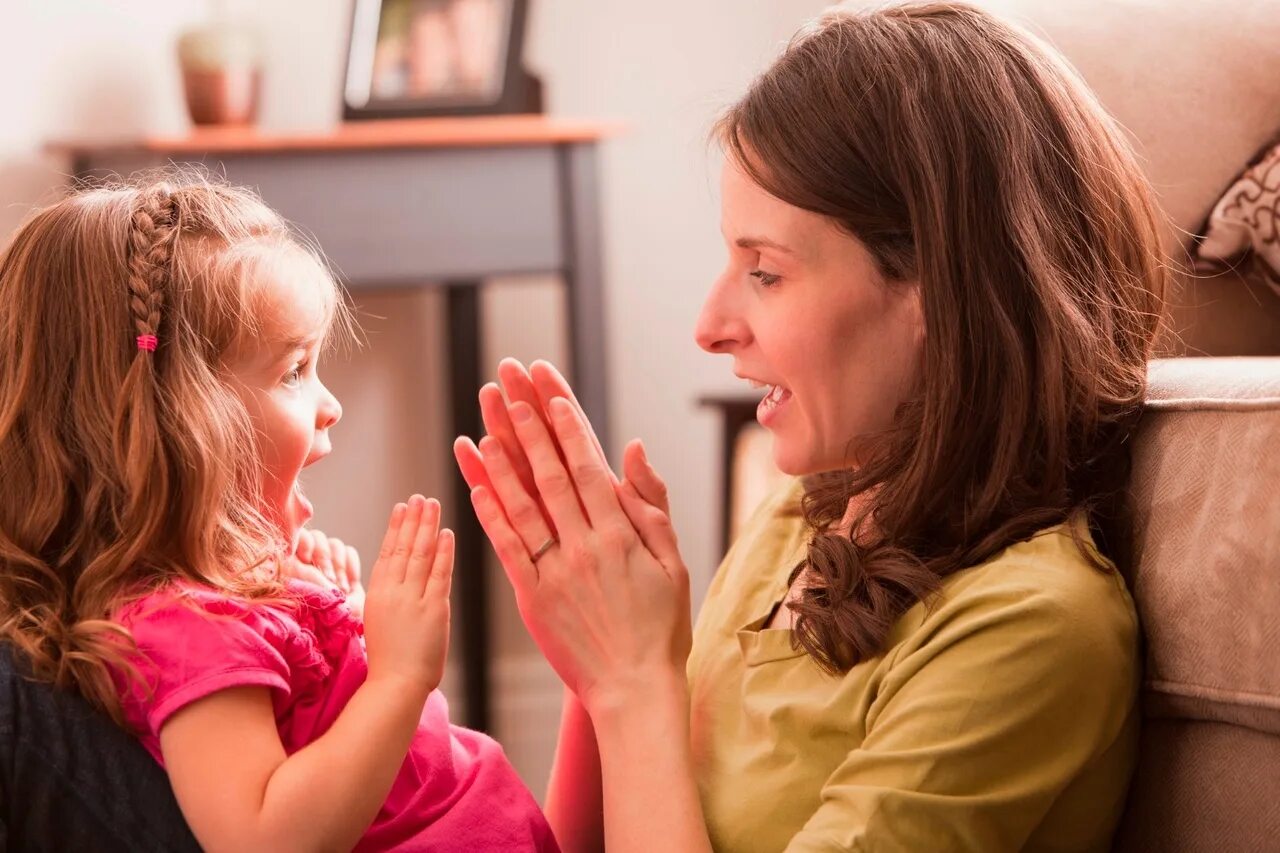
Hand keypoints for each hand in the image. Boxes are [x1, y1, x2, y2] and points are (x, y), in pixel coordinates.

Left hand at [286, 529, 366, 618]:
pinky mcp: (347, 568)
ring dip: (339, 565)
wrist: (343, 631)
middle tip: (328, 579)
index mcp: (292, 563)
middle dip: (324, 558)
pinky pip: (350, 551)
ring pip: (335, 544)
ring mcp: (329, 563)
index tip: (307, 559)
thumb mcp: (303, 587)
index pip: (298, 536)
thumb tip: (294, 545)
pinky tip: (350, 585)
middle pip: (318, 537)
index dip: (305, 543)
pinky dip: (351, 566)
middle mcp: (310, 561)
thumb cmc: (317, 615)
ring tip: (340, 588)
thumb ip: (299, 565)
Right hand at [362, 496, 454, 694]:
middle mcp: (392, 592)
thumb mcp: (378, 623)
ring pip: (420, 554)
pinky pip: (439, 574)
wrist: (395, 686)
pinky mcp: (433, 609)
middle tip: (420, 497)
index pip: (387, 553)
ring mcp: (412, 599)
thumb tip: (396, 581)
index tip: (401, 507)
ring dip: (427, 526)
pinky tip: (446, 534)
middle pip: (403, 547)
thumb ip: (388, 600)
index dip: (395, 528)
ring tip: (432, 504)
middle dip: (413, 519)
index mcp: (376, 595)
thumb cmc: (388, 662)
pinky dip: (443, 552)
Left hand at [459, 384, 690, 713]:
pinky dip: (490, 514)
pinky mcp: (532, 598)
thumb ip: (652, 504)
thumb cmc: (661, 625)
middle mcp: (585, 547)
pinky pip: (507, 549)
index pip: (588, 467)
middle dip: (527, 428)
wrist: (635, 689)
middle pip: (550, 475)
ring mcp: (555, 572)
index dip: (566, 428)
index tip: (549, 394)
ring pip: (522, 506)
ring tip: (483, 425)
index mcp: (621, 535)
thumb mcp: (673, 562)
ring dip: (500, 462)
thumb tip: (631, 447)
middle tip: (508, 389)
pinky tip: (475, 485)